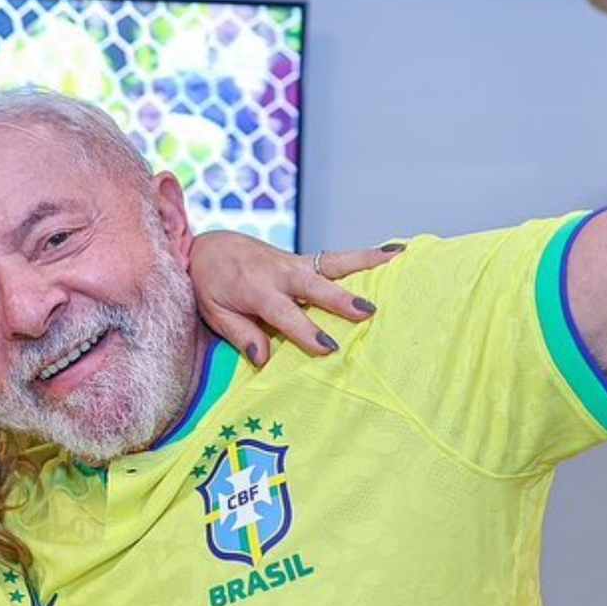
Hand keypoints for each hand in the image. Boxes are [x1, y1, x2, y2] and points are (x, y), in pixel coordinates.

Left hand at [191, 232, 402, 366]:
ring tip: (398, 258)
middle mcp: (279, 272)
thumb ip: (241, 334)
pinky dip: (364, 256)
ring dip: (366, 261)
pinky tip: (393, 253)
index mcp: (255, 289)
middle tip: (368, 311)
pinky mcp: (303, 259)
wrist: (208, 246)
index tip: (327, 347)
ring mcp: (294, 262)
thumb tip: (264, 359)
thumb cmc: (210, 284)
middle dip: (341, 298)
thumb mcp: (215, 313)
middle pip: (314, 285)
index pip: (284, 313)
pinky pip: (336, 259)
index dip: (305, 330)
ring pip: (333, 262)